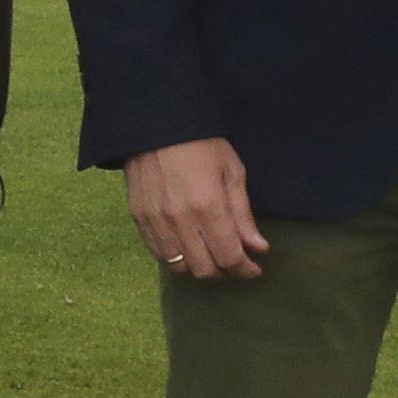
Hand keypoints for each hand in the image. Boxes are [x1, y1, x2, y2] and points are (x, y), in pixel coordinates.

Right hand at [126, 137, 265, 281]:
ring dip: (199, 267)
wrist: (156, 125)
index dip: (245, 269)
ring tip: (210, 255)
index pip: (229, 257)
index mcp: (208, 206)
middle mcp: (179, 219)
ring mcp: (156, 221)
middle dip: (224, 273)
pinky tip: (188, 246)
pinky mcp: (139, 218)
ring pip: (180, 267)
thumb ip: (243, 214)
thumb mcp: (231, 172)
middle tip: (234, 262)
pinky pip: (159, 254)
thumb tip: (258, 248)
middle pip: (204, 269)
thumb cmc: (200, 144)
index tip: (254, 268)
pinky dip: (176, 257)